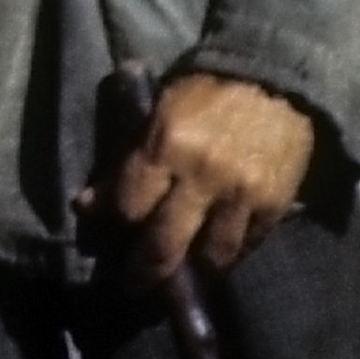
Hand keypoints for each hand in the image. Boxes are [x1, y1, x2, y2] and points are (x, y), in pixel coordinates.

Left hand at [90, 73, 317, 284]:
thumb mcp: (155, 114)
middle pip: (162, 247)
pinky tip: (214, 256)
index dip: (114, 231)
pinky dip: (227, 257)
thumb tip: (86, 205)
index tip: (109, 243)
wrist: (271, 75)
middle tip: (134, 283)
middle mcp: (202, 176)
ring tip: (179, 277)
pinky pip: (245, 248)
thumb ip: (125, 162)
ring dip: (190, 273)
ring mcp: (241, 195)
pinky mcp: (273, 206)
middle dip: (142, 274)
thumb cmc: (204, 93)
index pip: (128, 209)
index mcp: (165, 146)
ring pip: (208, 259)